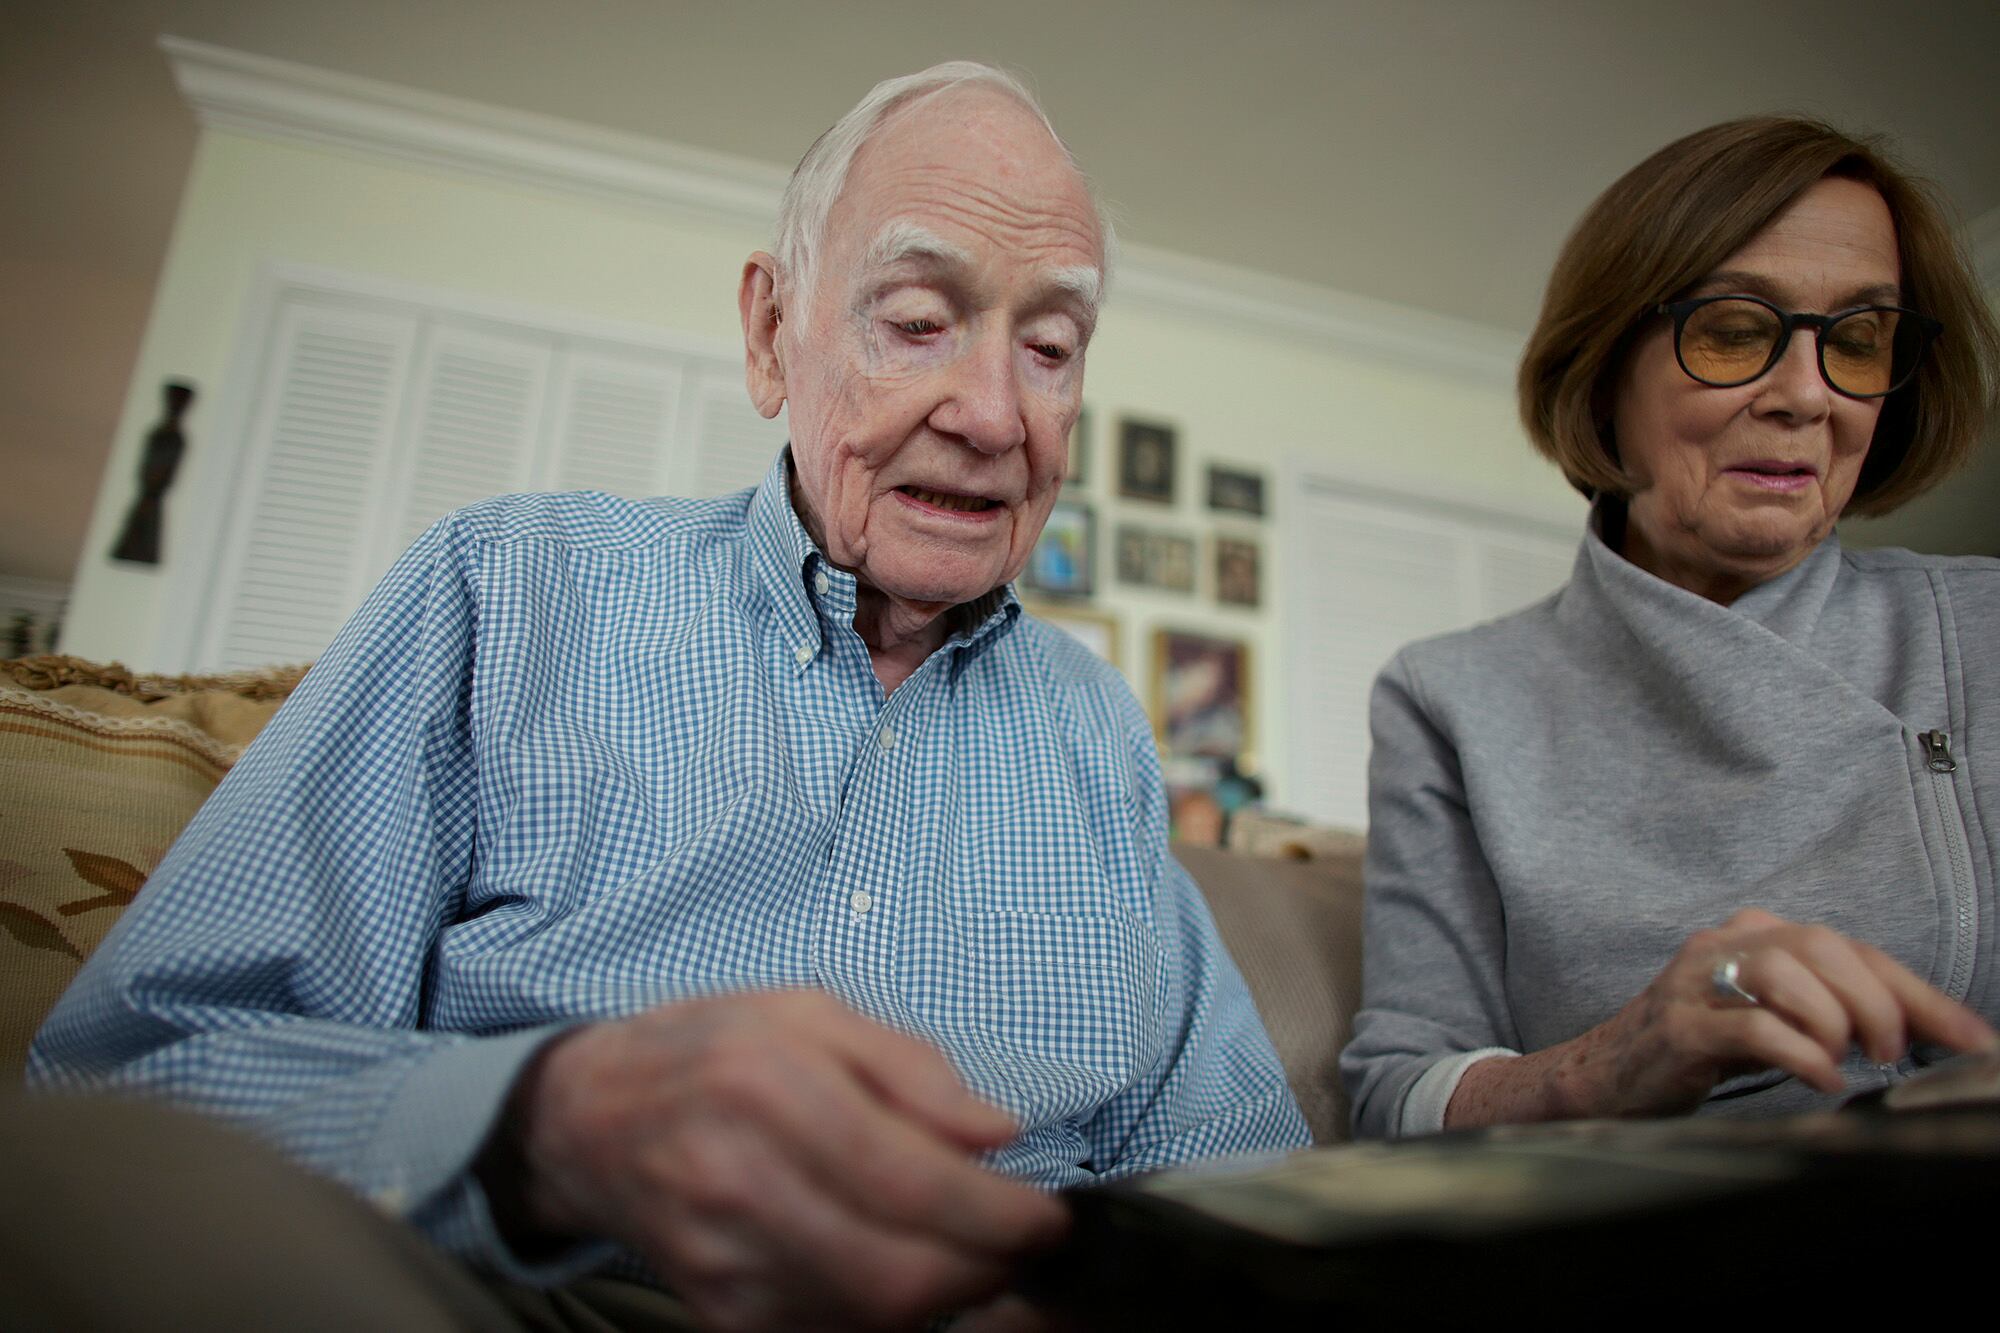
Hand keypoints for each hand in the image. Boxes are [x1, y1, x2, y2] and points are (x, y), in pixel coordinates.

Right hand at [497, 990, 1067, 1330]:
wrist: (588, 1120)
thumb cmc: (710, 1052)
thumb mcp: (808, 1013)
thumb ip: (910, 1068)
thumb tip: (997, 1132)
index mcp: (767, 1086)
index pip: (908, 1179)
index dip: (998, 1214)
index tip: (1049, 1219)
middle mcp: (737, 1181)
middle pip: (897, 1273)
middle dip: (986, 1269)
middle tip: (1021, 1241)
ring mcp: (721, 1261)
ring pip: (870, 1318)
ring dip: (946, 1295)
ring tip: (967, 1246)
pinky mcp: (717, 1312)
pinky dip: (888, 1312)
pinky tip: (902, 1263)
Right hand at [1568, 908, 1997, 1116]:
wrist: (1603, 1076)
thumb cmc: (1699, 1048)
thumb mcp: (1770, 1017)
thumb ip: (1828, 1009)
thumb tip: (1917, 1030)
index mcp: (1756, 933)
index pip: (1854, 950)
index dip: (1919, 994)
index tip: (1973, 1038)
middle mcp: (1726, 943)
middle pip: (1823, 949)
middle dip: (1876, 1004)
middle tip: (1889, 1051)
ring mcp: (1696, 981)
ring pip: (1787, 974)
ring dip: (1835, 1023)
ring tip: (1845, 1059)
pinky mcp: (1679, 1025)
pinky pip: (1753, 1028)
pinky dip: (1800, 1054)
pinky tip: (1818, 1078)